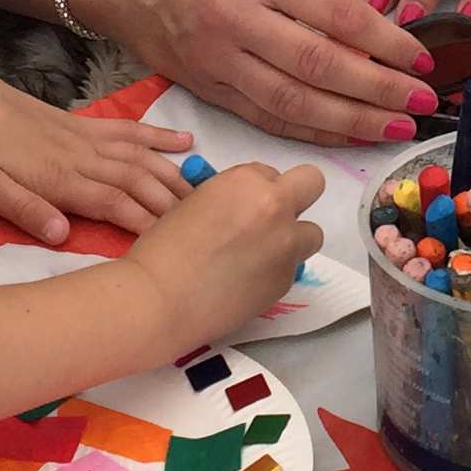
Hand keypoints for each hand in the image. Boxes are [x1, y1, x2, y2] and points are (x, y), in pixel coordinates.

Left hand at [0, 45, 194, 244]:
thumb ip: (24, 209)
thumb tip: (62, 235)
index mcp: (60, 177)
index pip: (115, 204)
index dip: (147, 224)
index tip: (177, 247)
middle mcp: (82, 156)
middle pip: (138, 180)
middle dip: (173, 204)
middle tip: (210, 226)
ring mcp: (86, 137)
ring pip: (141, 157)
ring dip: (174, 175)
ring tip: (207, 195)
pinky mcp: (82, 124)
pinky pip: (128, 130)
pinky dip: (158, 136)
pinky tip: (184, 141)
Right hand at [83, 0, 437, 148]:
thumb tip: (379, 33)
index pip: (337, 15)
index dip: (386, 43)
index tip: (423, 59)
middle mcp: (237, 18)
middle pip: (319, 65)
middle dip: (379, 90)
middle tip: (422, 101)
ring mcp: (219, 61)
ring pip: (295, 102)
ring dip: (353, 121)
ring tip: (398, 127)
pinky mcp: (208, 92)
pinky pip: (269, 119)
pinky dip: (314, 132)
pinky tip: (351, 136)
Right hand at [127, 161, 328, 352]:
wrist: (159, 298)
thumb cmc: (163, 248)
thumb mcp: (196, 203)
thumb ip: (231, 198)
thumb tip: (244, 208)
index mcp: (247, 181)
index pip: (269, 172)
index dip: (256, 190)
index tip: (241, 208)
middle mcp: (275, 207)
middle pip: (312, 184)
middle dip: (296, 197)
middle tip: (272, 220)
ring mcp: (286, 245)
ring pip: (312, 233)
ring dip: (292, 239)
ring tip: (261, 256)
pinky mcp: (286, 281)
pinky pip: (292, 267)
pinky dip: (275, 271)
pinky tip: (247, 282)